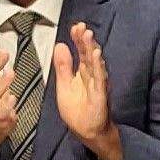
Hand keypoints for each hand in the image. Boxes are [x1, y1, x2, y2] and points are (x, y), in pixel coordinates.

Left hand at [51, 22, 119, 159]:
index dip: (78, 40)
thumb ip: (62, 67)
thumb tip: (59, 45)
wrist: (88, 132)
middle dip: (84, 40)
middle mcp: (92, 76)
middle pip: (88, 54)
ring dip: (92, 49)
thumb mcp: (64, 87)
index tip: (75, 27)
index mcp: (82, 73)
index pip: (81, 52)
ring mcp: (97, 84)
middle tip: (81, 26)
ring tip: (88, 35)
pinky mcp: (100, 94)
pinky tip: (96, 56)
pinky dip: (98, 66)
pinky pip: (99, 78)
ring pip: (95, 63)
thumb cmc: (77, 111)